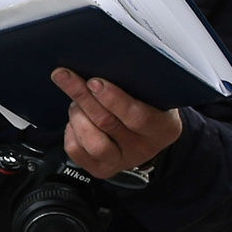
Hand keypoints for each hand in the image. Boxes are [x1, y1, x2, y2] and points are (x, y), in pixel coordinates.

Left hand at [53, 71, 184, 180]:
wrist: (144, 134)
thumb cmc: (146, 105)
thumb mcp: (152, 93)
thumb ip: (134, 84)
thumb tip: (101, 62)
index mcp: (164, 128)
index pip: (139, 117)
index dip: (113, 99)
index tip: (95, 81)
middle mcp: (144, 149)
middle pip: (108, 123)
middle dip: (83, 97)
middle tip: (67, 77)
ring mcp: (122, 162)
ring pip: (92, 141)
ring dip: (77, 115)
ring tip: (76, 101)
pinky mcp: (101, 169)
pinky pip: (76, 150)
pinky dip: (71, 131)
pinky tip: (76, 119)